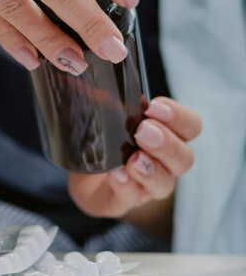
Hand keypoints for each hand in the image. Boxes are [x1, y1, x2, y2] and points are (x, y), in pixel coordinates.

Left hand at [68, 98, 201, 234]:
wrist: (85, 176)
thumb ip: (104, 97)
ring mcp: (147, 186)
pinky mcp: (124, 201)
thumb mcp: (106, 113)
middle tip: (143, 131)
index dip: (179, 117)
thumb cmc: (106, 138)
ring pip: (165, 183)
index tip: (153, 107)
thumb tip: (84, 74)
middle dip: (166, 143)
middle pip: (185, 158)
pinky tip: (116, 174)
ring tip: (133, 159)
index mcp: (168, 135)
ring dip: (150, 169)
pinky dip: (125, 185)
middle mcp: (165, 163)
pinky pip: (132, 197)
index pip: (191, 126)